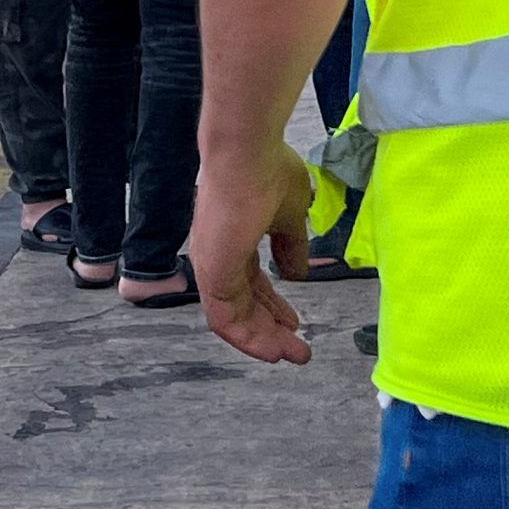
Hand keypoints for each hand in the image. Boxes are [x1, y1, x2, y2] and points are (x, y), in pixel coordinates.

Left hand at [191, 141, 318, 365]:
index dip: (273, 305)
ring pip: (233, 316)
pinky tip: (270, 351)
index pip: (252, 282)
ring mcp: (212, 262)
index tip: (295, 323)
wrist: (248, 152)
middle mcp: (219, 252)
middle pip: (244, 303)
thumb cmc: (269, 171)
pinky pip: (224, 317)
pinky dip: (246, 338)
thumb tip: (297, 274)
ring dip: (262, 340)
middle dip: (271, 329)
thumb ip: (291, 246)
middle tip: (297, 350)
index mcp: (235, 237)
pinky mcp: (210, 270)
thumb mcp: (290, 215)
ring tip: (291, 356)